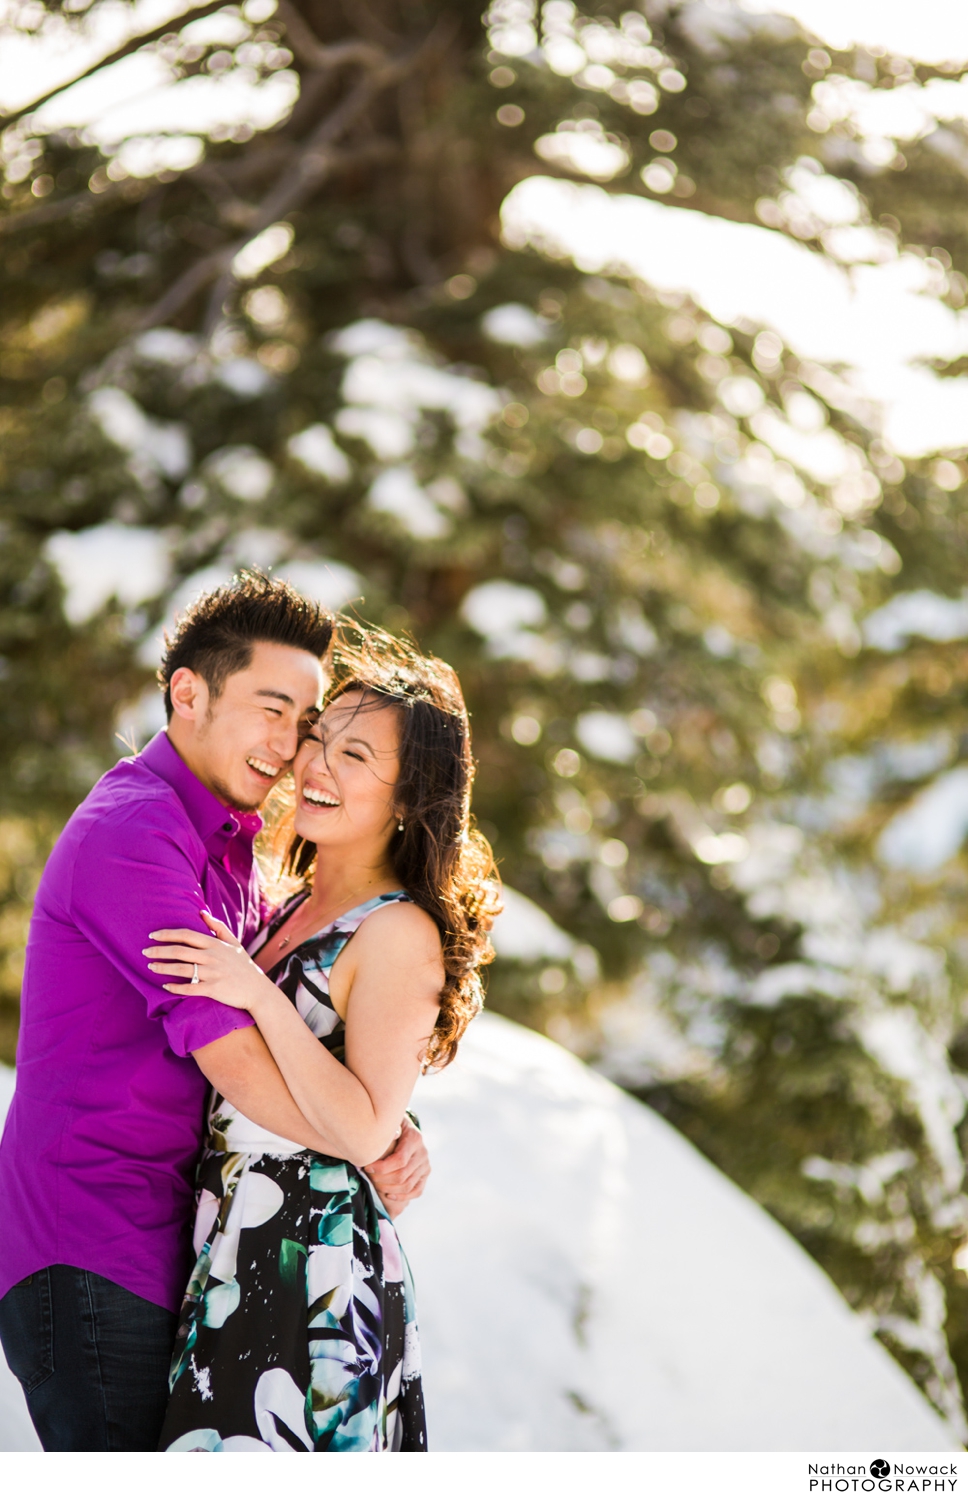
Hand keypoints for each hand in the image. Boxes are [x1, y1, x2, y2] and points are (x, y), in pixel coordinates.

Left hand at [144, 912, 277, 1014]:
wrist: (257, 990)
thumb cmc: (243, 965)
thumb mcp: (233, 943)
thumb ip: (217, 927)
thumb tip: (201, 913)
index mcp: (215, 944)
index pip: (186, 935)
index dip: (167, 934)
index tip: (152, 935)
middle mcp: (212, 957)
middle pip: (179, 951)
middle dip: (159, 951)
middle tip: (145, 952)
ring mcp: (212, 973)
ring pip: (181, 969)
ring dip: (163, 968)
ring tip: (150, 967)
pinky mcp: (213, 989)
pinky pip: (189, 988)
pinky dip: (175, 987)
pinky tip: (165, 986)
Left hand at [362, 1115, 429, 1218]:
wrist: (403, 1127)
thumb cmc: (390, 1125)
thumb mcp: (389, 1121)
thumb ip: (390, 1128)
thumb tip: (394, 1134)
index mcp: (415, 1138)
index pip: (399, 1160)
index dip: (381, 1167)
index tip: (367, 1167)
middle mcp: (423, 1152)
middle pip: (402, 1175)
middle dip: (382, 1179)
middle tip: (368, 1177)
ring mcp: (425, 1165)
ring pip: (407, 1185)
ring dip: (388, 1188)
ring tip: (375, 1184)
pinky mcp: (425, 1174)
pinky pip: (417, 1191)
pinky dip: (402, 1196)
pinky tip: (388, 1195)